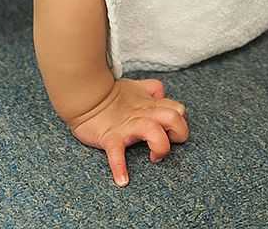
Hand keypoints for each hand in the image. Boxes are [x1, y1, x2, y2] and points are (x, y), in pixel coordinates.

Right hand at [69, 77, 188, 187]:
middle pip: (174, 118)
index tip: (171, 132)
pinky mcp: (111, 137)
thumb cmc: (113, 95)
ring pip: (154, 132)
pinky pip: (117, 154)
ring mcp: (128, 127)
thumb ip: (152, 89)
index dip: (180, 122)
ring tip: (153, 159)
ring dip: (160, 148)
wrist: (86, 97)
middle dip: (179, 133)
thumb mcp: (137, 87)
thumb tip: (162, 95)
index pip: (178, 110)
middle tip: (167, 143)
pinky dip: (120, 168)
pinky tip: (122, 180)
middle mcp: (143, 115)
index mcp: (151, 105)